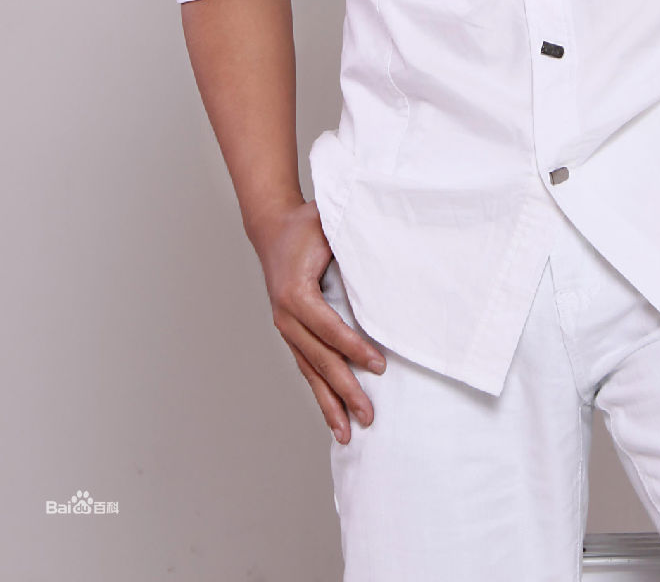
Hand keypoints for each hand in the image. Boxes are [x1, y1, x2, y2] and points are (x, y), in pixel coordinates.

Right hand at [249, 198, 385, 442]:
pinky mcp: (290, 333)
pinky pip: (306, 367)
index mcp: (295, 292)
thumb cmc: (307, 225)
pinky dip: (319, 392)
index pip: (329, 327)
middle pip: (319, 359)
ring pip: (310, 371)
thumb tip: (385, 252)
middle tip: (369, 415)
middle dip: (345, 389)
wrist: (273, 228)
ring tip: (347, 435)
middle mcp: (286, 316)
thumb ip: (352, 241)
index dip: (354, 348)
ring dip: (330, 403)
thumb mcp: (329, 224)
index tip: (380, 366)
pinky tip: (332, 414)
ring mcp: (285, 328)